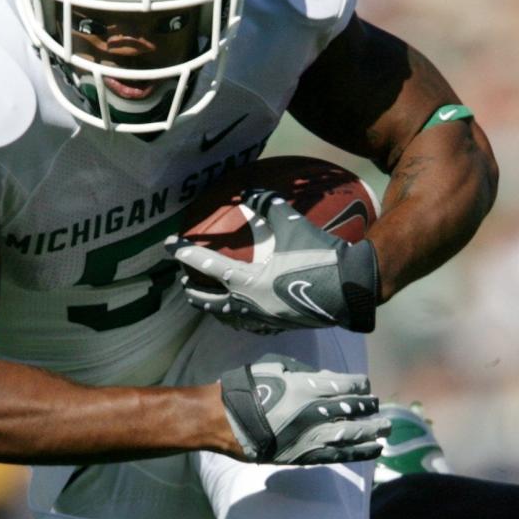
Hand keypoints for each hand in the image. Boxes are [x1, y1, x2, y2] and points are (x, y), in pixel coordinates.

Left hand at [169, 190, 379, 333]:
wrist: (349, 289)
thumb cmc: (318, 255)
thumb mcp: (291, 224)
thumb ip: (267, 205)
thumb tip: (251, 192)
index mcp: (246, 280)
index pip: (205, 265)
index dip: (184, 253)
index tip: (169, 246)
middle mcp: (249, 303)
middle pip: (209, 301)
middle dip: (193, 291)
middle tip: (185, 280)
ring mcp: (264, 319)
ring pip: (228, 318)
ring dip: (214, 308)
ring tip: (210, 301)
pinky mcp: (280, 326)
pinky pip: (251, 326)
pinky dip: (240, 320)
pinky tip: (243, 315)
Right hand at [220, 355, 389, 464]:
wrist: (222, 420)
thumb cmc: (248, 388)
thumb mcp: (276, 367)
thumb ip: (306, 372)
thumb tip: (329, 378)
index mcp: (307, 387)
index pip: (347, 386)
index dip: (360, 386)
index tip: (365, 387)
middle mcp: (314, 412)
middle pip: (353, 410)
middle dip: (369, 408)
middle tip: (380, 408)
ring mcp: (310, 436)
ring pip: (351, 435)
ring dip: (372, 432)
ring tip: (386, 430)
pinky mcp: (304, 456)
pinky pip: (338, 456)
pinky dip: (359, 453)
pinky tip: (374, 450)